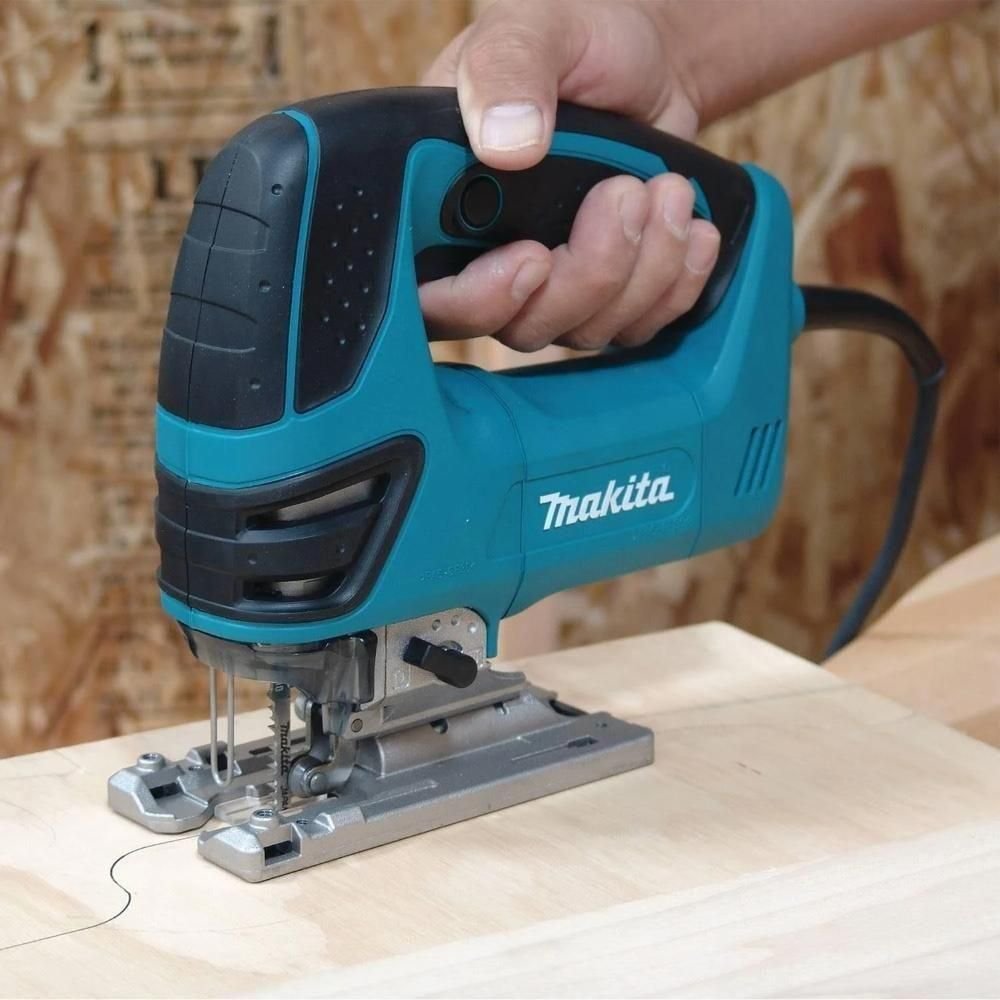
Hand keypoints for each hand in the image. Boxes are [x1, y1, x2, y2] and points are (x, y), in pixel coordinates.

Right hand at [420, 0, 720, 351]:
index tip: (533, 256)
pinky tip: (691, 230)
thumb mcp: (534, 29)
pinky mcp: (604, 300)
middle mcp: (486, 259)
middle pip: (516, 326)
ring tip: (666, 188)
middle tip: (624, 194)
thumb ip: (506, 72)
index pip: (429, 295)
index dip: (475, 299)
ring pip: (583, 330)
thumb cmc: (578, 42)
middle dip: (585, 273)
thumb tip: (503, 143)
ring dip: (641, 267)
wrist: (648, 67)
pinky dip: (674, 284)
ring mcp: (548, 289)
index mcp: (440, 203)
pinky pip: (636, 327)